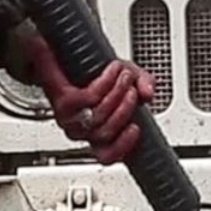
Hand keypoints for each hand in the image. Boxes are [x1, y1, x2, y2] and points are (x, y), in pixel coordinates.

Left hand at [28, 36, 155, 164]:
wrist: (68, 54)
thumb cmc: (95, 71)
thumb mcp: (129, 78)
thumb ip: (143, 85)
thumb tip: (148, 94)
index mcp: (97, 133)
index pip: (106, 156)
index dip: (122, 148)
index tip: (136, 129)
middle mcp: (81, 129)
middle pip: (106, 133)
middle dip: (126, 107)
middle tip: (133, 88)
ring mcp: (69, 117)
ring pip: (99, 115)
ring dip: (117, 92)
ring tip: (125, 75)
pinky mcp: (62, 100)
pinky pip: (90, 97)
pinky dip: (106, 82)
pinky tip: (113, 70)